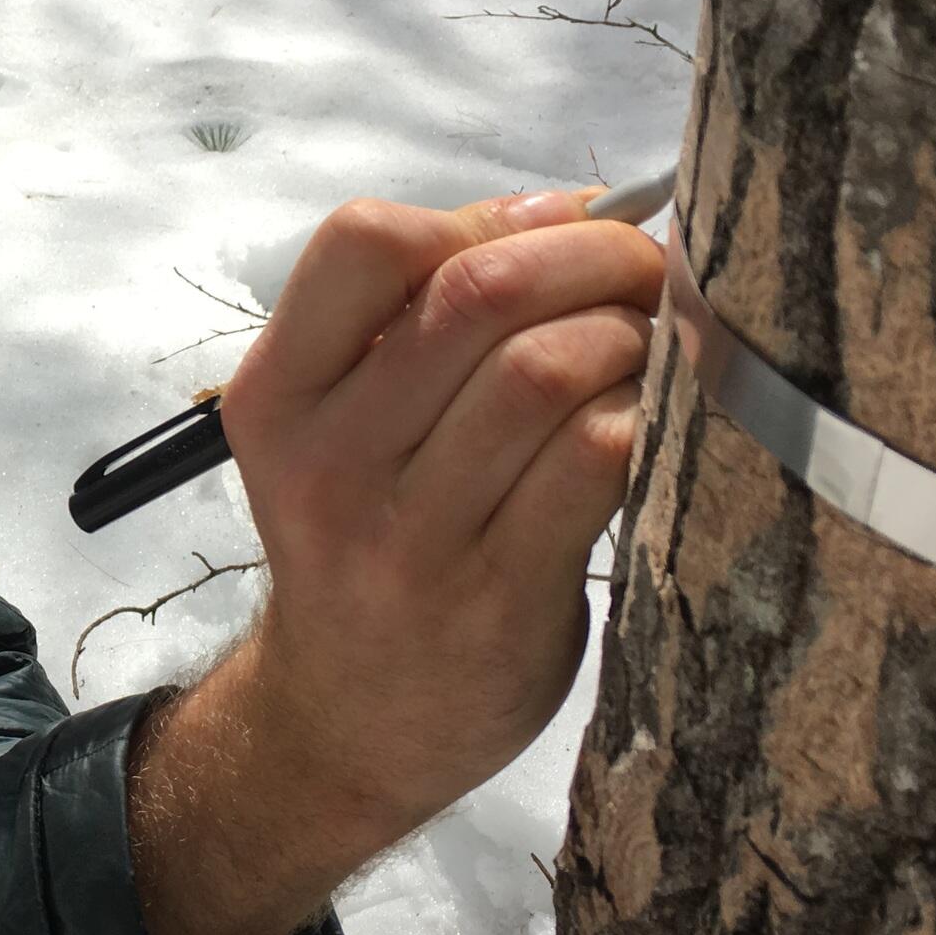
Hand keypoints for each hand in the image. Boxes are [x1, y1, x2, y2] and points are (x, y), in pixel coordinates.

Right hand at [221, 188, 665, 832]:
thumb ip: (416, 321)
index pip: (364, 242)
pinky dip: (647, 416)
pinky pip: (597, 461)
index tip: (548, 233)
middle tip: (647, 272)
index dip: (481, 215)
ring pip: (547, 370)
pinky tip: (657, 421)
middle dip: (592, 257)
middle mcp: (329, 463)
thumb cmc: (368, 540)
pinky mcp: (499, 597)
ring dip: (630, 335)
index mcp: (278, 397)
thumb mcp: (336, 429)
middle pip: (478, 294)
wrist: (350, 722)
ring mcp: (410, 537)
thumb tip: (578, 212)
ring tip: (652, 349)